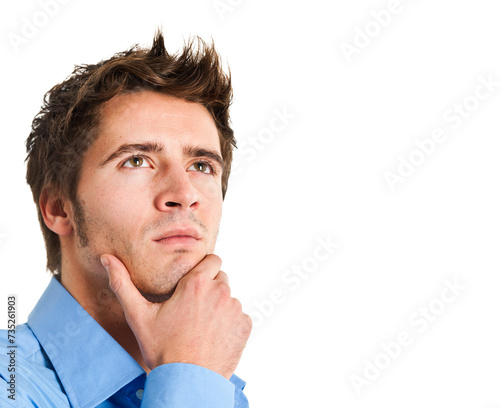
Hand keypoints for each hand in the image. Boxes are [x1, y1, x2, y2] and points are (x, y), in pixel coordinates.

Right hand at [100, 254, 251, 378]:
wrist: (188, 382)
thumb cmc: (163, 349)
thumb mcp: (138, 316)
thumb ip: (123, 284)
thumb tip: (107, 259)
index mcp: (196, 283)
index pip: (212, 259)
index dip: (203, 269)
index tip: (194, 283)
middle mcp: (220, 291)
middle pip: (221, 278)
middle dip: (210, 288)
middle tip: (193, 308)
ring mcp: (235, 308)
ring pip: (229, 298)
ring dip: (219, 306)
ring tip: (202, 326)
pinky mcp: (244, 325)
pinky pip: (239, 316)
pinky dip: (230, 323)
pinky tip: (214, 336)